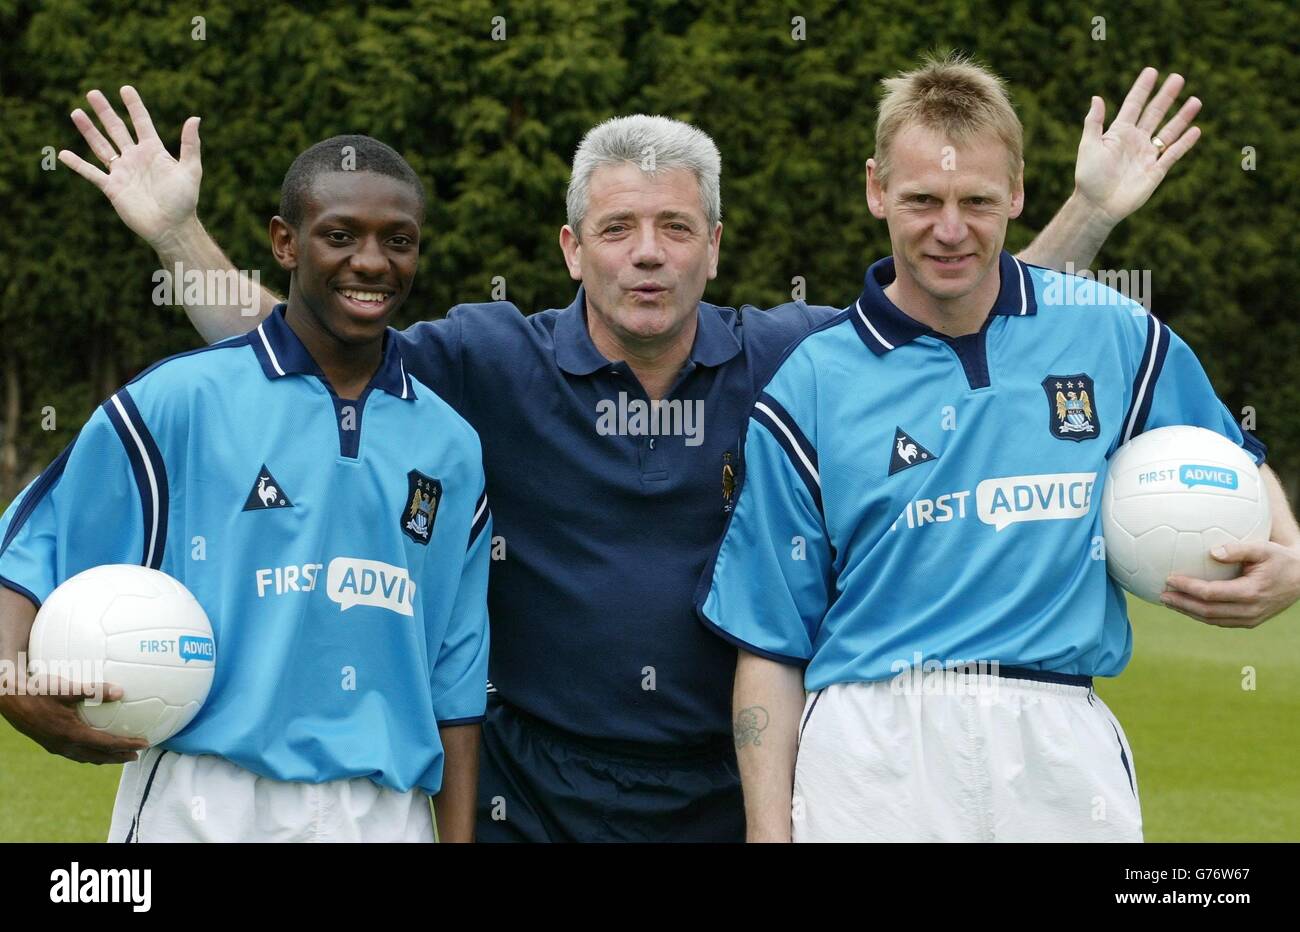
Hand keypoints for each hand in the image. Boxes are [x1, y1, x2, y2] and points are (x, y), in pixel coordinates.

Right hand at [0, 676, 147, 764]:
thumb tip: (122, 691)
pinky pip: (76, 753)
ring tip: (120, 754)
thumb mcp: (66, 688)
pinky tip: (94, 745)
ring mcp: (56, 746)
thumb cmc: (37, 691)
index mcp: (72, 734)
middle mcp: (65, 745)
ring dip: (105, 757)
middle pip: (98, 757)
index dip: (127, 745)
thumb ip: (94, 690)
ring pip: (86, 757)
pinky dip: (91, 752)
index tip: (145, 744)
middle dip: (119, 757)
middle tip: (137, 755)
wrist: (8, 700)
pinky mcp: (49, 743)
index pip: (107, 745)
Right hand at [59, 85, 201, 247]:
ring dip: (89, 130)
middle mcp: (136, 158)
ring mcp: (123, 172)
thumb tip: (195, 118)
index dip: (134, 106)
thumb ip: (191, 144)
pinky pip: (91, 173)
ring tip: (76, 112)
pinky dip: (78, 164)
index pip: (142, 122)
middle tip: (92, 92)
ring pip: (101, 146)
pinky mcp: (113, 188)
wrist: (172, 227)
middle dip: (105, 112)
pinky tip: (64, 153)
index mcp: (154, 151)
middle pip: (117, 129)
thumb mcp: (191, 170)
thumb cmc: (185, 201)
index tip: (125, 88)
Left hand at [1074, 67, 1201, 224]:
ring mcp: (1147, 155)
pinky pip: (1173, 154)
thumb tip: (1097, 97)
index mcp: (1118, 133)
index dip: (1142, 89)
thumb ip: (1094, 122)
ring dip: (1182, 116)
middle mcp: (1135, 141)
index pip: (1133, 105)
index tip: (1152, 71)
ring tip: (1195, 100)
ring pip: (1168, 131)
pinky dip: (1184, 143)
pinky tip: (1196, 130)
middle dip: (1166, 96)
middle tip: (1178, 77)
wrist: (1097, 205)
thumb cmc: (1089, 177)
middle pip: (1154, 113)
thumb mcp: (1089, 146)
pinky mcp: (1156, 171)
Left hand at [1162, 541, 1299, 627]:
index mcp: (1251, 593)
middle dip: (1181, 604)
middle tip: (1161, 595)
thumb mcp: (1263, 548)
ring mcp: (1250, 619)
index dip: (1188, 588)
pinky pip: (1220, 621)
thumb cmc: (1280, 559)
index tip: (1170, 579)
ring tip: (1169, 601)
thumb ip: (1238, 549)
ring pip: (1212, 620)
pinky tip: (1187, 606)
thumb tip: (1212, 552)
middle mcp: (1249, 610)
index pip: (1211, 594)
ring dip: (1188, 612)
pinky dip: (1201, 615)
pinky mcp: (1249, 621)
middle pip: (1207, 611)